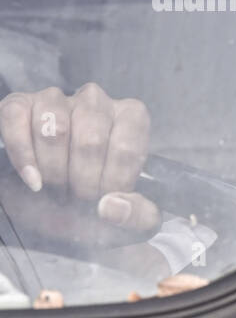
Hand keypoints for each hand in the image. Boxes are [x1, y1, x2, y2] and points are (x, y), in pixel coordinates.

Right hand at [0, 83, 159, 245]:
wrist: (55, 204)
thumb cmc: (98, 202)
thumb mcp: (130, 217)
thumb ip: (138, 216)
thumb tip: (111, 206)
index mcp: (131, 118)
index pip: (127, 150)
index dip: (112, 183)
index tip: (102, 200)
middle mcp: (96, 102)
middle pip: (90, 142)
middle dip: (82, 182)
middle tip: (77, 199)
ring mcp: (56, 100)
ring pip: (54, 129)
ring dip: (53, 170)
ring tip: (55, 188)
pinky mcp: (19, 106)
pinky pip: (15, 118)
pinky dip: (22, 154)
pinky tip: (31, 179)